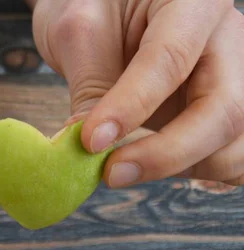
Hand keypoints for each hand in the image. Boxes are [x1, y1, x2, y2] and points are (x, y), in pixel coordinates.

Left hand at [29, 0, 243, 186]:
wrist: (106, 5)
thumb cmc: (93, 6)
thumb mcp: (79, 29)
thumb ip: (91, 85)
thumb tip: (91, 149)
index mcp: (191, 1)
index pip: (171, 59)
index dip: (132, 107)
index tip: (92, 141)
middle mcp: (227, 39)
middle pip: (225, 109)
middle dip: (167, 153)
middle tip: (111, 173)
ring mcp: (234, 79)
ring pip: (237, 143)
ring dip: (182, 169)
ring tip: (124, 167)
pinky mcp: (224, 112)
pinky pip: (233, 157)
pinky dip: (199, 172)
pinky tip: (155, 167)